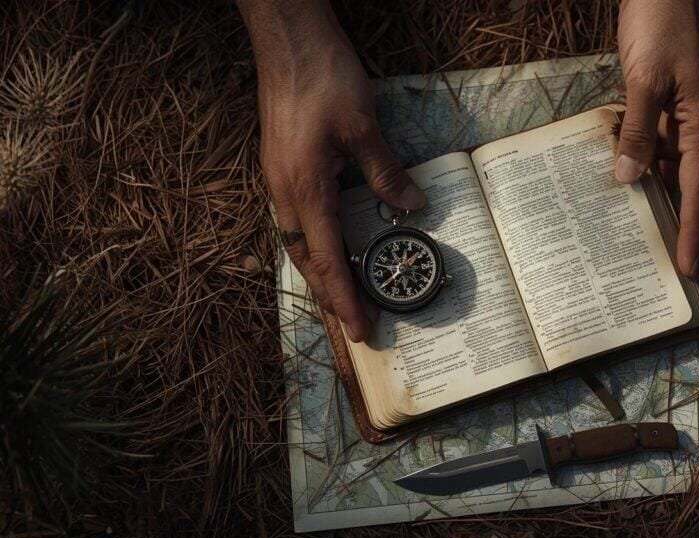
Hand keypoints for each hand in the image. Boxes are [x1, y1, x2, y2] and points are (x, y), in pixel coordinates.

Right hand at [238, 1, 424, 340]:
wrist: (288, 40)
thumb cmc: (322, 77)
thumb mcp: (363, 127)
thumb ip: (385, 173)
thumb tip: (411, 207)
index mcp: (305, 188)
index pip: (329, 260)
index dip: (346, 298)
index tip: (362, 329)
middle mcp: (285, 192)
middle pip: (309, 261)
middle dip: (332, 298)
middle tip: (357, 328)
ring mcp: (279, 180)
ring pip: (299, 244)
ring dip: (322, 275)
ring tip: (345, 301)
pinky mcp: (282, 167)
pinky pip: (297, 221)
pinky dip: (316, 247)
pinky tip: (331, 250)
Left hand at [616, 0, 698, 281]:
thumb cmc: (663, 19)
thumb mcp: (645, 75)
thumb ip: (639, 128)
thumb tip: (630, 177)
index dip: (694, 231)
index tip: (690, 269)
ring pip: (698, 177)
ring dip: (693, 215)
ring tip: (686, 251)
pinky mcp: (685, 106)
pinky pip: (680, 155)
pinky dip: (671, 181)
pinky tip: (656, 198)